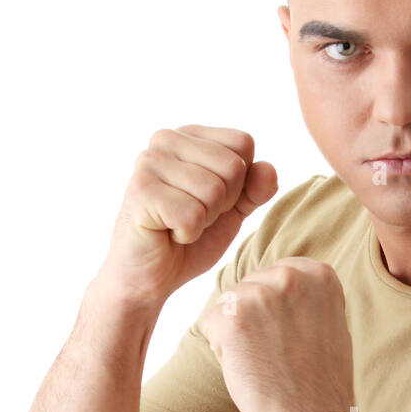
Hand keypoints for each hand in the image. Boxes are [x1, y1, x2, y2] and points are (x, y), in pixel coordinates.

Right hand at [99, 125, 277, 308]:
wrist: (149, 275)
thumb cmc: (189, 239)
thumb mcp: (232, 211)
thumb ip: (254, 188)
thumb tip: (269, 169)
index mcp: (189, 135)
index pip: (243, 143)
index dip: (239, 182)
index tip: (209, 200)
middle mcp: (166, 139)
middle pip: (233, 167)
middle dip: (223, 204)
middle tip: (192, 215)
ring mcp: (149, 162)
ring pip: (214, 191)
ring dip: (204, 221)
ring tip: (178, 223)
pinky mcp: (141, 192)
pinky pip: (193, 215)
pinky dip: (187, 234)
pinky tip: (167, 233)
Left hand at [198, 257, 355, 411]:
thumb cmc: (320, 384)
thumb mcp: (329, 324)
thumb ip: (304, 297)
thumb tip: (271, 282)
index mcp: (320, 274)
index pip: (276, 275)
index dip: (278, 312)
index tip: (295, 339)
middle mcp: (291, 276)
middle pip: (249, 287)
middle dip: (255, 320)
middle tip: (280, 356)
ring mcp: (262, 294)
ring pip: (227, 305)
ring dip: (237, 335)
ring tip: (267, 362)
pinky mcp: (233, 317)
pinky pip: (210, 324)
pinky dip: (222, 350)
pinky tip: (250, 369)